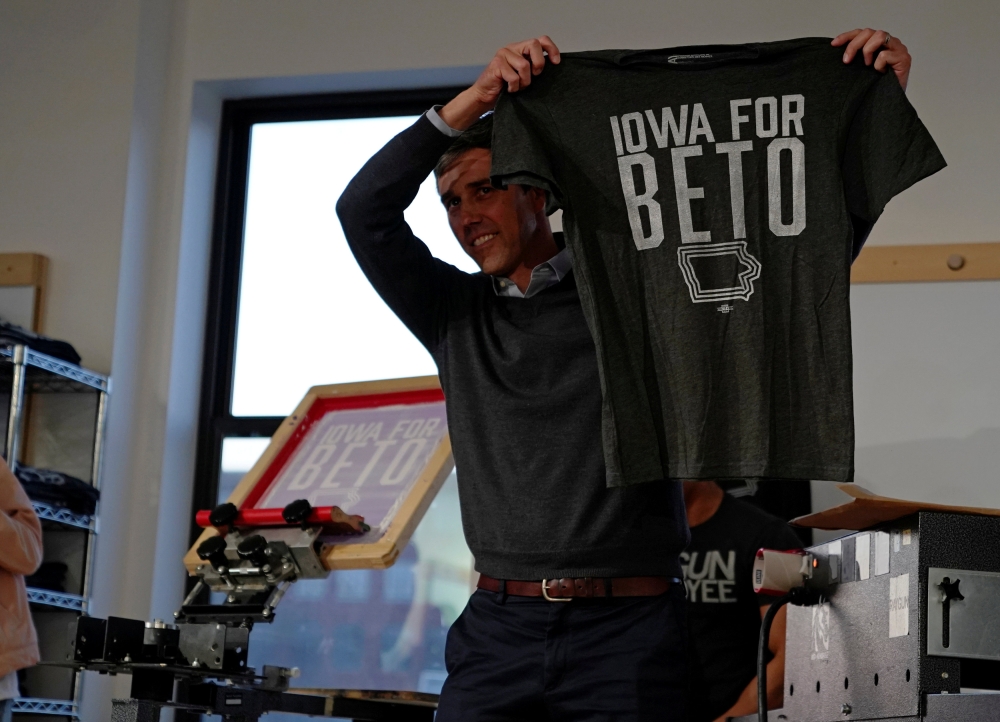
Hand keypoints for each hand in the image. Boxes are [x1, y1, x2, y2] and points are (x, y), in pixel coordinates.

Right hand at [439, 36, 560, 129]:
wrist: (485, 96)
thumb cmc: (506, 87)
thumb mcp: (525, 76)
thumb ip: (534, 68)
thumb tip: (553, 67)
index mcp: (521, 49)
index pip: (541, 40)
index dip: (551, 49)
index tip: (556, 63)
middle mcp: (513, 48)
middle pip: (534, 45)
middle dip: (538, 63)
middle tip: (535, 76)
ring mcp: (503, 54)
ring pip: (524, 65)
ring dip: (524, 81)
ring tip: (518, 87)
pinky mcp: (496, 64)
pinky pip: (513, 77)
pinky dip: (514, 87)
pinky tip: (509, 89)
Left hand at [833, 29, 909, 89]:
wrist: (888, 101)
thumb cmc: (875, 85)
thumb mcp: (860, 69)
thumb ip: (854, 56)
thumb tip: (835, 49)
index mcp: (878, 43)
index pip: (861, 32)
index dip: (847, 36)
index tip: (833, 44)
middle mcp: (889, 43)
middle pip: (869, 32)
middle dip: (854, 45)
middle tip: (847, 61)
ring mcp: (898, 49)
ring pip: (880, 36)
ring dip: (867, 50)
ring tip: (866, 65)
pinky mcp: (904, 58)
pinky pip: (885, 55)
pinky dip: (878, 64)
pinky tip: (880, 73)